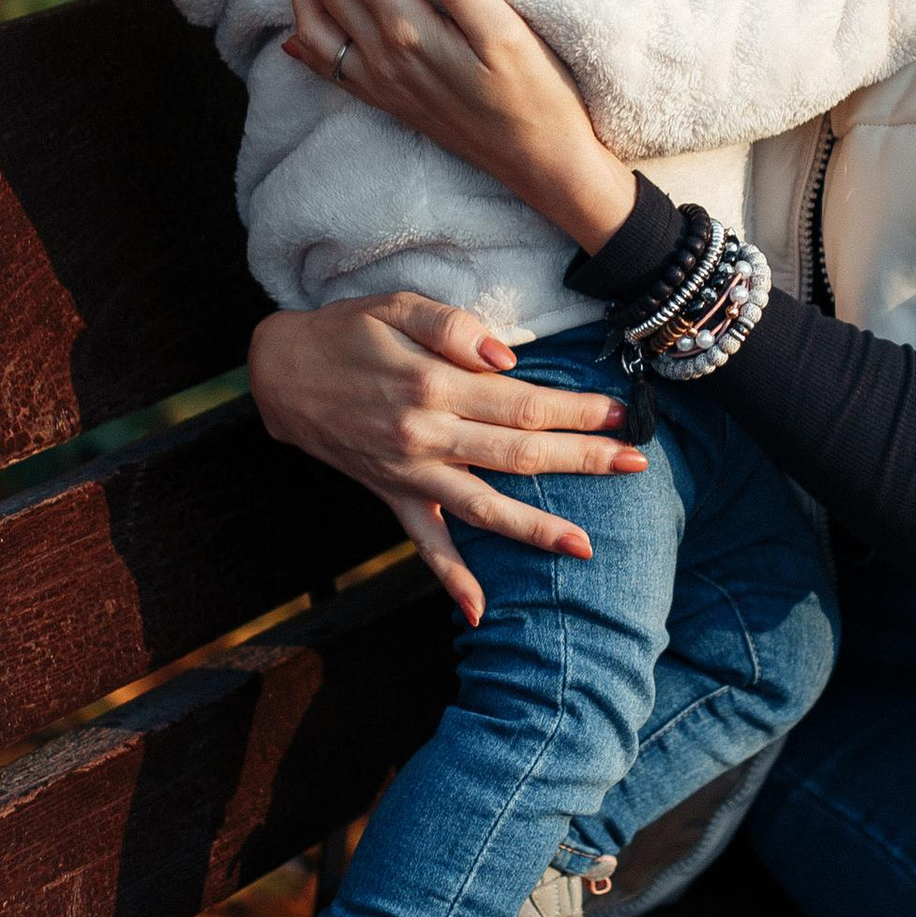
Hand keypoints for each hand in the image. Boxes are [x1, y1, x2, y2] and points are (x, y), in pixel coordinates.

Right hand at [248, 292, 647, 624]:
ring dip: (536, 528)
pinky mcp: (390, 494)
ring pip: (483, 507)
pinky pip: (424, 543)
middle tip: (636, 463)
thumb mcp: (395, 305)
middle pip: (517, 452)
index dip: (574, 408)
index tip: (620, 413)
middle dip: (581, 459)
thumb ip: (453, 325)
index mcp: (432, 383)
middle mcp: (424, 433)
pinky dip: (451, 578)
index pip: (521, 400)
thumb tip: (508, 357)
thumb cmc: (346, 331)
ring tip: (586, 546)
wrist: (279, 372)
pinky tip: (479, 610)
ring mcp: (408, 472)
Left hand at [280, 0, 638, 251]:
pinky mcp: (387, 101)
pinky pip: (327, 67)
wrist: (543, 167)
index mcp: (409, 34)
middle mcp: (382, 59)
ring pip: (313, 23)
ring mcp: (379, 84)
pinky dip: (303, 39)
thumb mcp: (512, 36)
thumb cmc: (538, 97)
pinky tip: (293, 31)